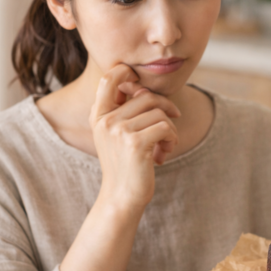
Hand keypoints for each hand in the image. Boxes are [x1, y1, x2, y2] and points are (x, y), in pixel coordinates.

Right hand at [90, 64, 180, 215]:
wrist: (121, 198)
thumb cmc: (125, 165)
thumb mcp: (118, 135)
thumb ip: (125, 111)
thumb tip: (142, 88)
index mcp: (98, 116)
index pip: (109, 78)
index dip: (127, 72)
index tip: (143, 87)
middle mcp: (105, 120)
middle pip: (146, 95)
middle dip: (165, 109)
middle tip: (171, 125)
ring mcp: (119, 131)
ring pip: (159, 112)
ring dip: (170, 129)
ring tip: (166, 145)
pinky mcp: (135, 143)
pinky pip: (166, 127)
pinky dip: (172, 139)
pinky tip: (165, 152)